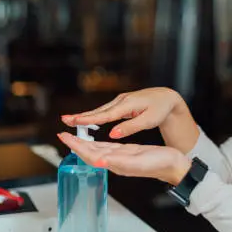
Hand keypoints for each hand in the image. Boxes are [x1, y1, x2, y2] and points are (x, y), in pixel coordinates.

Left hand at [57, 132, 191, 185]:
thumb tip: (98, 161)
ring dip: (85, 143)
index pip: (89, 155)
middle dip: (76, 144)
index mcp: (116, 163)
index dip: (76, 147)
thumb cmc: (159, 164)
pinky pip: (108, 147)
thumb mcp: (138, 162)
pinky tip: (95, 140)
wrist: (173, 165)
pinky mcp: (127, 152)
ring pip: (97, 149)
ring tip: (74, 136)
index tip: (64, 138)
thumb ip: (118, 162)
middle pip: (90, 152)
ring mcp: (121, 157)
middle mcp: (115, 161)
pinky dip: (98, 142)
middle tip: (63, 134)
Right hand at [61, 87, 186, 138]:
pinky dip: (94, 115)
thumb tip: (113, 134)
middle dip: (81, 116)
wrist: (167, 97)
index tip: (75, 122)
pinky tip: (86, 119)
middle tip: (64, 119)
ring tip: (70, 120)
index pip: (105, 115)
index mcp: (127, 104)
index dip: (89, 119)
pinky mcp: (122, 103)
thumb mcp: (149, 120)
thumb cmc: (160, 109)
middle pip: (98, 111)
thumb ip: (130, 127)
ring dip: (85, 115)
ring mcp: (121, 100)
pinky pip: (105, 110)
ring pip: (100, 110)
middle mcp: (121, 100)